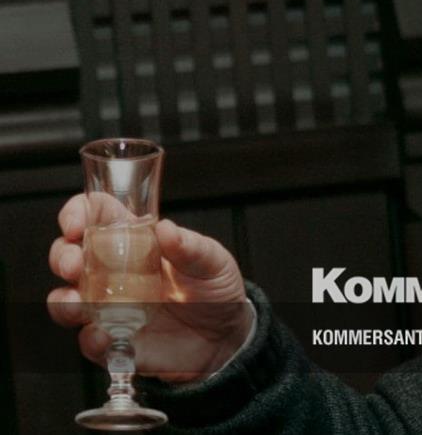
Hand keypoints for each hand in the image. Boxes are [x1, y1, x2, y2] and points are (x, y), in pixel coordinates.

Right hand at [47, 193, 254, 382]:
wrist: (226, 337)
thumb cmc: (216, 290)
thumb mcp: (213, 262)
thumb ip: (191, 246)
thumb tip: (165, 228)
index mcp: (136, 241)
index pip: (96, 216)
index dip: (78, 213)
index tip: (76, 225)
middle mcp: (114, 272)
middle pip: (68, 255)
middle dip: (63, 257)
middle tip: (75, 265)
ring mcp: (108, 307)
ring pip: (65, 300)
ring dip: (64, 300)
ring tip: (80, 302)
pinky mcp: (112, 340)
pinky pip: (88, 341)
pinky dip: (91, 338)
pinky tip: (105, 335)